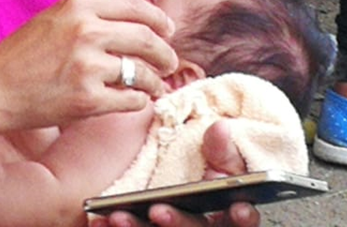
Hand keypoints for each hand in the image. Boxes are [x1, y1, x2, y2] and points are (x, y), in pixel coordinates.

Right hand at [0, 0, 177, 130]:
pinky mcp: (88, 99)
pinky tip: (135, 99)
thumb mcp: (58, 15)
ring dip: (156, 81)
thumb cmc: (25, 51)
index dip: (159, 20)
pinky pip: (132, 99)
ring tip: (155, 85)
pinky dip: (139, 100)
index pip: (136, 7)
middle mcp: (85, 31)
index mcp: (78, 5)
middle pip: (146, 38)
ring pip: (143, 72)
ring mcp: (87, 66)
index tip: (168, 31)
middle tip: (170, 62)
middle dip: (165, 53)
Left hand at [97, 120, 260, 226]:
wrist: (176, 199)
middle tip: (159, 210)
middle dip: (178, 222)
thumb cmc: (208, 182)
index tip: (239, 208)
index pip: (240, 222)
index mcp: (228, 217)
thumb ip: (222, 151)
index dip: (243, 218)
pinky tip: (103, 220)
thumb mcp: (221, 167)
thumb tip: (219, 129)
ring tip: (119, 216)